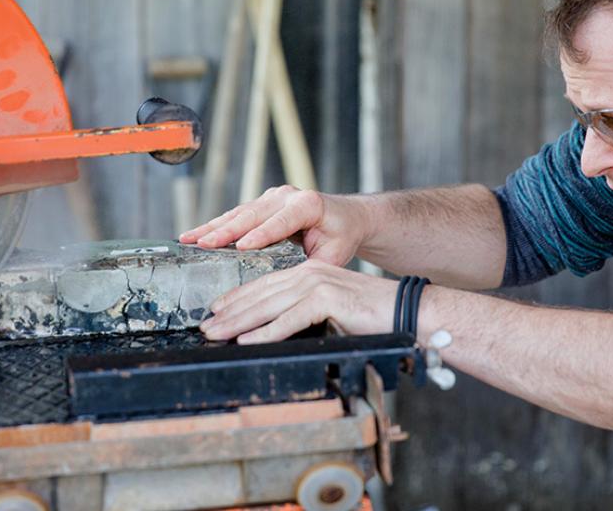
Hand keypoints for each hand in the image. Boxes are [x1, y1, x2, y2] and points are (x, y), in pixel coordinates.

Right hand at [179, 185, 369, 265]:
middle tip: (202, 244)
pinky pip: (237, 215)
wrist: (347, 217)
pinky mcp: (263, 203)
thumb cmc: (341, 237)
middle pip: (252, 215)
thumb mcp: (334, 256)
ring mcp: (273, 197)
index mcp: (308, 205)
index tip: (241, 247)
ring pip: (239, 214)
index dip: (261, 235)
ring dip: (212, 228)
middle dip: (225, 231)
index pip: (280, 221)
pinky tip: (196, 235)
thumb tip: (287, 287)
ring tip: (189, 239)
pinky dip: (215, 226)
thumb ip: (312, 267)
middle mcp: (288, 196)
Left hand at [200, 260, 396, 343]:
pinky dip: (267, 332)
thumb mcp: (331, 309)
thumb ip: (305, 312)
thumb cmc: (372, 316)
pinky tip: (248, 341)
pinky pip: (291, 320)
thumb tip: (276, 328)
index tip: (216, 311)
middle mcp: (310, 273)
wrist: (406, 311)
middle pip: (261, 294)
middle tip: (206, 327)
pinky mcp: (328, 299)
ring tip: (217, 335)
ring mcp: (318, 284)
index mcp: (309, 272)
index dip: (237, 299)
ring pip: (269, 306)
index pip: (264, 285)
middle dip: (230, 312)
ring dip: (239, 323)